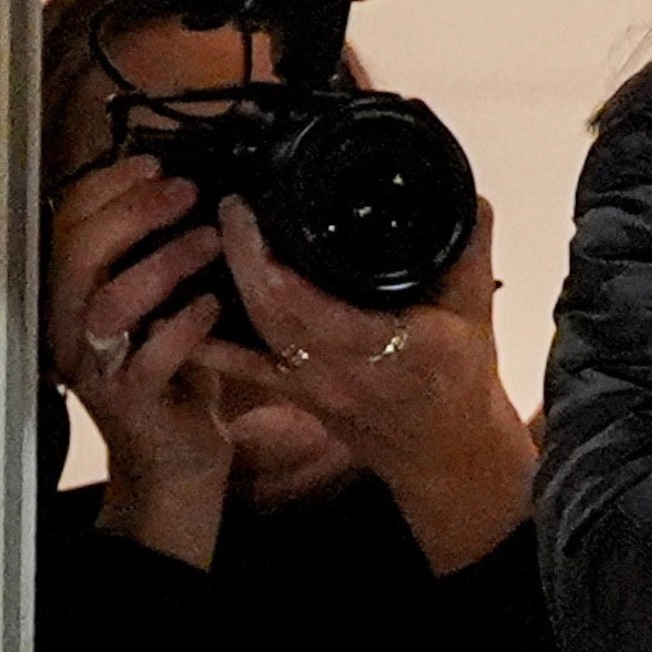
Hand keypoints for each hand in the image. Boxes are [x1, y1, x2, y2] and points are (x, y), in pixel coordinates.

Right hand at [46, 155, 233, 566]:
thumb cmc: (173, 371)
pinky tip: (214, 305)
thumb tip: (184, 184)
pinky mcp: (130, 402)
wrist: (174, 458)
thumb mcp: (161, 301)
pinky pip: (152, 355)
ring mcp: (95, 367)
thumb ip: (158, 250)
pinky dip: (186, 324)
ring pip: (111, 301)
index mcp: (69, 294)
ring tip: (208, 240)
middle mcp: (69, 328)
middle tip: (185, 192)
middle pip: (78, 253)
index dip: (106, 186)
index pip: (64, 223)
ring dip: (163, 261)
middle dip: (133, 212)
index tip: (154, 162)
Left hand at [200, 195, 535, 572]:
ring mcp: (312, 385)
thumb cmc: (461, 384)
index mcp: (384, 347)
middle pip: (270, 311)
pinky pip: (244, 366)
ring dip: (226, 285)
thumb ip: (470, 252)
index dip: (268, 255)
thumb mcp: (476, 313)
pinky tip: (174, 311)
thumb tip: (466, 196)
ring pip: (254, 333)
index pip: (308, 301)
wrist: (447, 455)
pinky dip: (208, 340)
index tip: (252, 207)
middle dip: (241, 255)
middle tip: (229, 206)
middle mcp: (339, 370)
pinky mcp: (296, 392)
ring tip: (208, 236)